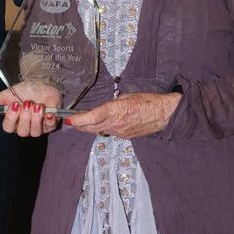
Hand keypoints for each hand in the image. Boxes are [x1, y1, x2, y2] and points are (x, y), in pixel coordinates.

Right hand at [0, 82, 60, 137]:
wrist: (41, 84)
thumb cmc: (25, 91)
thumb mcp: (9, 93)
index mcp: (13, 121)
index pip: (8, 127)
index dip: (11, 118)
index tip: (15, 104)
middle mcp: (25, 127)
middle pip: (22, 132)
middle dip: (25, 118)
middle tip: (28, 103)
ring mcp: (38, 127)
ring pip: (35, 132)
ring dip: (36, 118)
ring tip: (38, 105)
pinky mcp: (50, 124)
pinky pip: (50, 127)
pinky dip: (49, 120)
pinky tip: (49, 113)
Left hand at [65, 92, 180, 138]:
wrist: (164, 114)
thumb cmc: (148, 101)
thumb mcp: (127, 97)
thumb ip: (112, 104)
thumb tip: (103, 108)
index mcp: (117, 111)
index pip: (93, 117)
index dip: (80, 119)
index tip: (69, 118)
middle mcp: (116, 124)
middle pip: (91, 127)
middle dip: (79, 124)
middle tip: (70, 119)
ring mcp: (120, 132)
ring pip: (98, 131)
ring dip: (88, 127)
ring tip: (79, 122)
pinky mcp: (124, 136)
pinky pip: (108, 132)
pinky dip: (100, 128)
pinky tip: (97, 124)